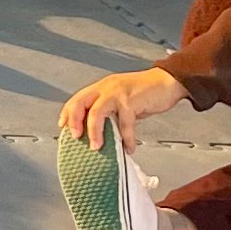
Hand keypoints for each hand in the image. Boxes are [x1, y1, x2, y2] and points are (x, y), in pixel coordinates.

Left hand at [57, 68, 185, 146]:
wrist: (168, 81)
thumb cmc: (146, 92)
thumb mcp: (122, 98)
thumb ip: (110, 111)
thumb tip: (101, 131)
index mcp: (101, 87)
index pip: (77, 99)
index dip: (68, 113)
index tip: (63, 126)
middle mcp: (106, 87)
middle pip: (80, 103)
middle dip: (75, 121)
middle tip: (76, 137)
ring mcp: (118, 93)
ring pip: (96, 113)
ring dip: (95, 132)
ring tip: (96, 147)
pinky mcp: (131, 101)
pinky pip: (125, 123)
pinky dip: (126, 139)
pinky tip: (129, 148)